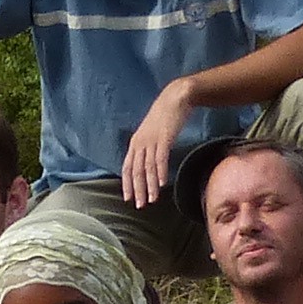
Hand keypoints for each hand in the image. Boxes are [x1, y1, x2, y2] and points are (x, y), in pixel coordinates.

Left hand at [119, 81, 197, 208]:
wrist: (176, 98)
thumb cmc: (165, 116)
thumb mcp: (152, 133)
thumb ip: (148, 147)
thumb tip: (149, 163)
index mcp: (135, 142)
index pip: (127, 167)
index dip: (126, 184)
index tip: (128, 198)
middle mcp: (140, 143)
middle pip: (136, 171)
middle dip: (137, 190)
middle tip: (140, 205)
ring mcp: (152, 140)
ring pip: (147, 168)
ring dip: (149, 186)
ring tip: (152, 200)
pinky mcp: (164, 138)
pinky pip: (160, 158)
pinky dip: (160, 172)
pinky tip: (162, 184)